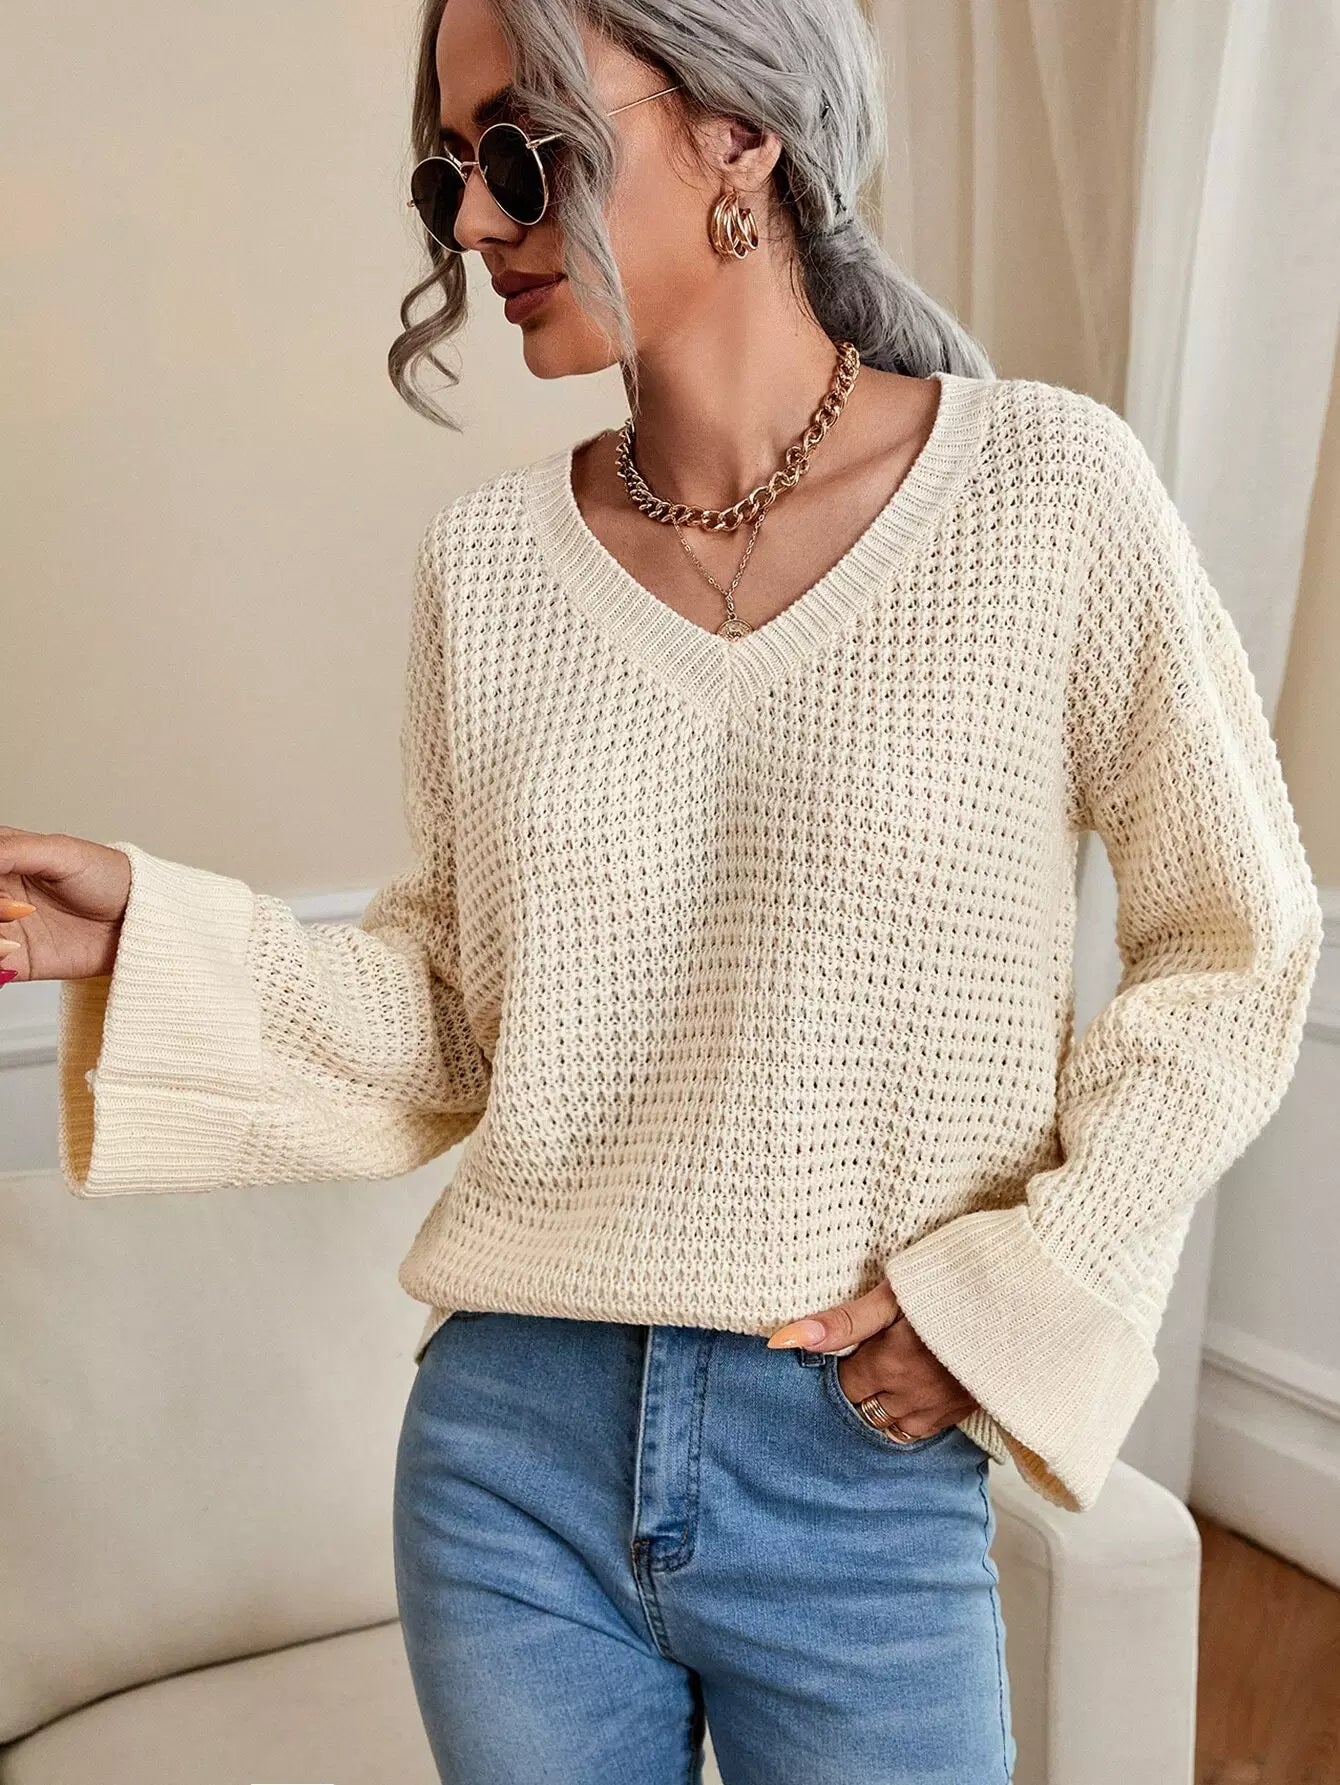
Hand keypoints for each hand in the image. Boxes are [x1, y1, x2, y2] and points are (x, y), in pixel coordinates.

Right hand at [0, 829, 131, 985]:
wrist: (139, 919)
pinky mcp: (17, 960)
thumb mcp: (62, 852)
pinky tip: (6, 949)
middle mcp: (0, 893)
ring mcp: (6, 928)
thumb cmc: (108, 877)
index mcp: (4, 857)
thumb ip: (14, 851)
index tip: (1, 890)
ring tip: (9, 931)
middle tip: (9, 907)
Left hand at [767, 1280, 979, 1439]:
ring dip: (883, 1406)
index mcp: (886, 1367)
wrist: (1026, 1306)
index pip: (842, 1386)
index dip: (839, 1367)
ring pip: (892, 1425)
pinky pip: (923, 1430)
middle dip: (858, 1391)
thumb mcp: (893, 1296)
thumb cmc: (954, 1288)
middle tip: (864, 1362)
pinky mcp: (964, 1413)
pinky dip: (910, 1415)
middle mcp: (909, 1397)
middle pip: (863, 1410)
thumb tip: (782, 1341)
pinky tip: (914, 1391)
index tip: (845, 1350)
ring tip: (888, 1377)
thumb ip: (841, 1323)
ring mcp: (938, 1410)